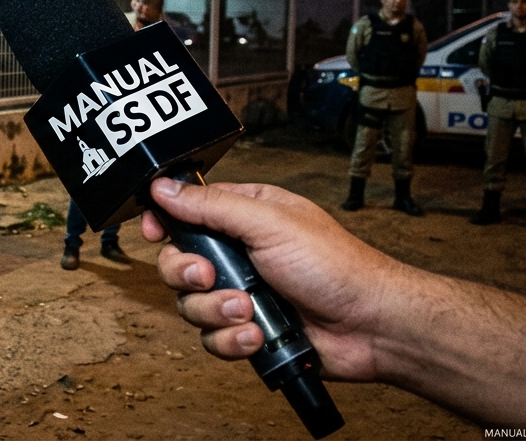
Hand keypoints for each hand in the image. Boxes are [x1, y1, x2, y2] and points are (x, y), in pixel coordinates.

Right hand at [141, 177, 401, 381]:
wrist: (371, 326)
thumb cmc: (336, 266)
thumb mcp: (269, 222)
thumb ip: (212, 206)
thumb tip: (164, 187)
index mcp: (244, 216)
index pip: (185, 212)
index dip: (163, 222)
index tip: (154, 232)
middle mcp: (238, 254)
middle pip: (178, 262)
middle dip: (189, 275)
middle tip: (211, 277)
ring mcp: (242, 293)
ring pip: (191, 305)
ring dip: (217, 311)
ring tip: (249, 311)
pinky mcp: (247, 329)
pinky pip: (212, 338)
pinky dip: (232, 339)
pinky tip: (258, 333)